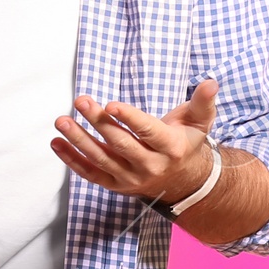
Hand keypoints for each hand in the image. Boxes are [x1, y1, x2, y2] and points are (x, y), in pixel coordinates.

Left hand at [50, 79, 219, 204]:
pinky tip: (57, 143)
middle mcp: (151, 166)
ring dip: (79, 140)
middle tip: (81, 101)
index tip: (110, 104)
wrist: (184, 181)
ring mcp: (131, 179)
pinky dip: (72, 160)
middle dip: (98, 122)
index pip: (147, 132)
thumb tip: (211, 82)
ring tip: (62, 121)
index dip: (128, 118)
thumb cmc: (186, 142)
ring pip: (102, 159)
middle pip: (120, 144)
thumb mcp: (199, 122)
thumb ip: (203, 102)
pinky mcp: (116, 186)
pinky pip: (91, 174)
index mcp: (170, 148)